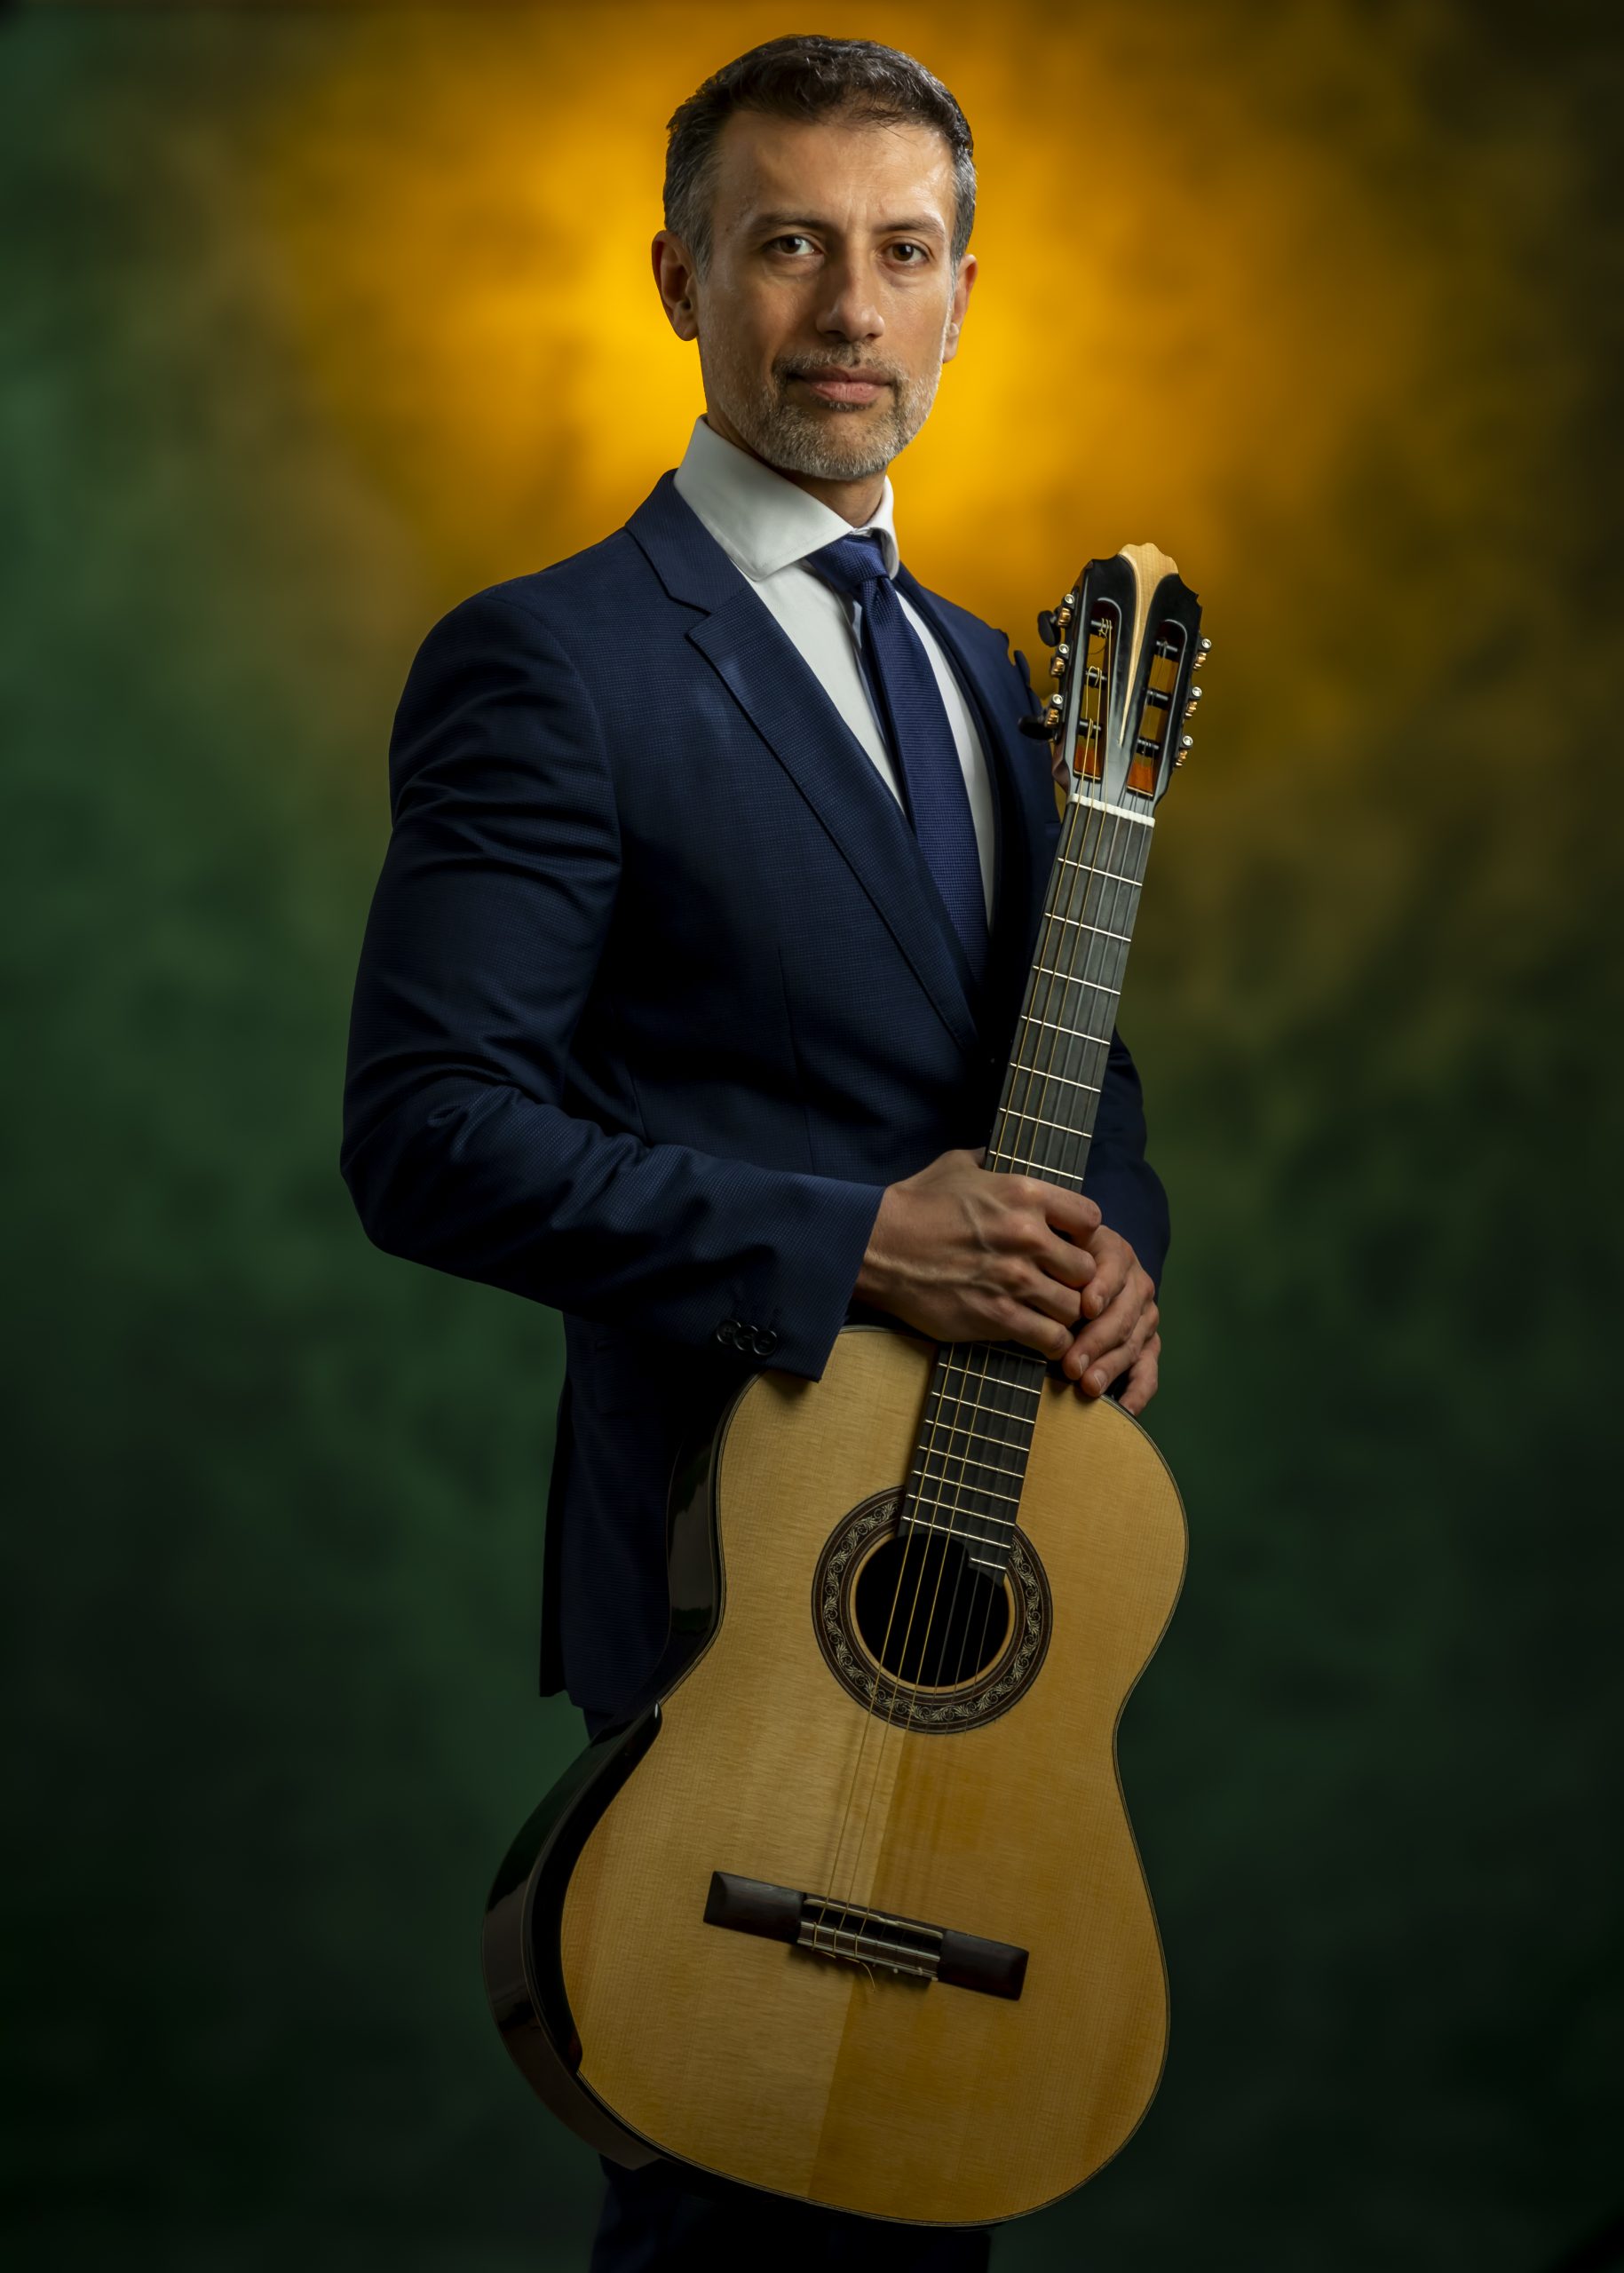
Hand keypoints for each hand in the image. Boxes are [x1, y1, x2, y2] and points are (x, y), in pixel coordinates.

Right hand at [854, 1147, 1101, 1358]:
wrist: (877, 1247)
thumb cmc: (914, 1205)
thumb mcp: (957, 1165)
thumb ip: (991, 1161)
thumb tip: (1001, 1155)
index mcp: (1024, 1194)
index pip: (1090, 1218)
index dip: (1084, 1234)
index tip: (1069, 1244)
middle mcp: (1027, 1236)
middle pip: (1088, 1269)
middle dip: (1077, 1280)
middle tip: (1060, 1285)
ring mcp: (1014, 1280)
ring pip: (1074, 1307)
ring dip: (1063, 1313)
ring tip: (1048, 1313)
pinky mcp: (997, 1316)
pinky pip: (1050, 1338)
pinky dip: (1050, 1342)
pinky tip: (1038, 1336)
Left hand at [1059, 1226, 1159, 1414]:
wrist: (1075, 1270)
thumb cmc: (1053, 1261)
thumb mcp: (1053, 1244)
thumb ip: (1051, 1241)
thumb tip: (1039, 1243)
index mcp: (1115, 1254)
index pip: (1113, 1270)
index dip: (1102, 1288)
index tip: (1085, 1307)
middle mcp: (1136, 1285)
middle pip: (1121, 1315)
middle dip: (1096, 1341)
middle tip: (1071, 1364)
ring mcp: (1144, 1317)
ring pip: (1131, 1344)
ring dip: (1110, 1367)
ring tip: (1088, 1385)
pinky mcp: (1147, 1345)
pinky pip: (1148, 1370)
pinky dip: (1139, 1391)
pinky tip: (1126, 1408)